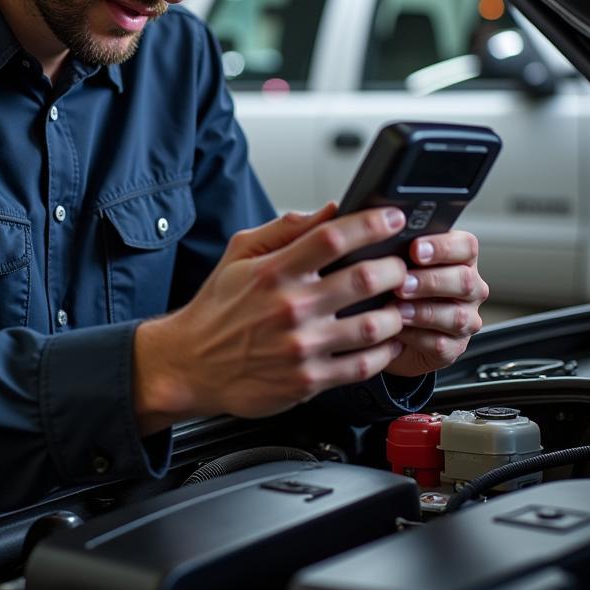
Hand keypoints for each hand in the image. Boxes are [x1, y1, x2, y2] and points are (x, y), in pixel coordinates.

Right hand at [133, 203, 409, 433]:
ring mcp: (302, 346)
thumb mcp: (239, 254)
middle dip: (394, 268)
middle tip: (399, 266)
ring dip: (396, 312)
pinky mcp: (308, 380)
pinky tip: (385, 341)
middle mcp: (290, 307)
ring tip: (396, 304)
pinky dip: (384, 351)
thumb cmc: (218, 308)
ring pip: (374, 325)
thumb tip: (328, 210)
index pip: (333, 238)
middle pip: (365, 278)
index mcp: (274, 271)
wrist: (191, 363)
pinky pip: (364, 366)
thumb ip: (284, 230)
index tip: (392, 220)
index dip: (371, 224)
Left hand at [384, 230, 487, 378]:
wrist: (384, 330)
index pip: (465, 246)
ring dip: (423, 312)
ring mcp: (464, 318)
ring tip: (396, 309)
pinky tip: (396, 331)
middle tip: (401, 282)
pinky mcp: (453, 347)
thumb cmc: (385, 286)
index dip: (443, 247)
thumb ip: (383, 240)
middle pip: (464, 280)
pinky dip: (416, 337)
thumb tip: (356, 217)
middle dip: (430, 281)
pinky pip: (441, 343)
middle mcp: (467, 286)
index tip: (416, 249)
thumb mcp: (384, 259)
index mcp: (456, 257)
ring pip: (457, 316)